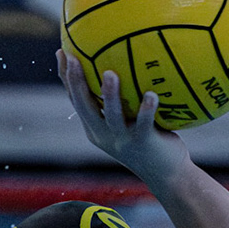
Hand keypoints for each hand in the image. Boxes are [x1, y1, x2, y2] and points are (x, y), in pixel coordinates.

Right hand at [58, 50, 190, 188]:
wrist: (166, 175)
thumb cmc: (149, 141)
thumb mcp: (128, 122)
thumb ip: (122, 100)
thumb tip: (125, 62)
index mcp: (95, 128)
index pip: (75, 100)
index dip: (66, 77)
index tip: (61, 52)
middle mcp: (104, 134)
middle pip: (84, 107)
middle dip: (76, 82)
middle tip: (73, 58)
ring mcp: (123, 140)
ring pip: (112, 116)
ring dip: (109, 95)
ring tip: (109, 74)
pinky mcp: (143, 143)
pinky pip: (144, 124)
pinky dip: (146, 110)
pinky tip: (152, 95)